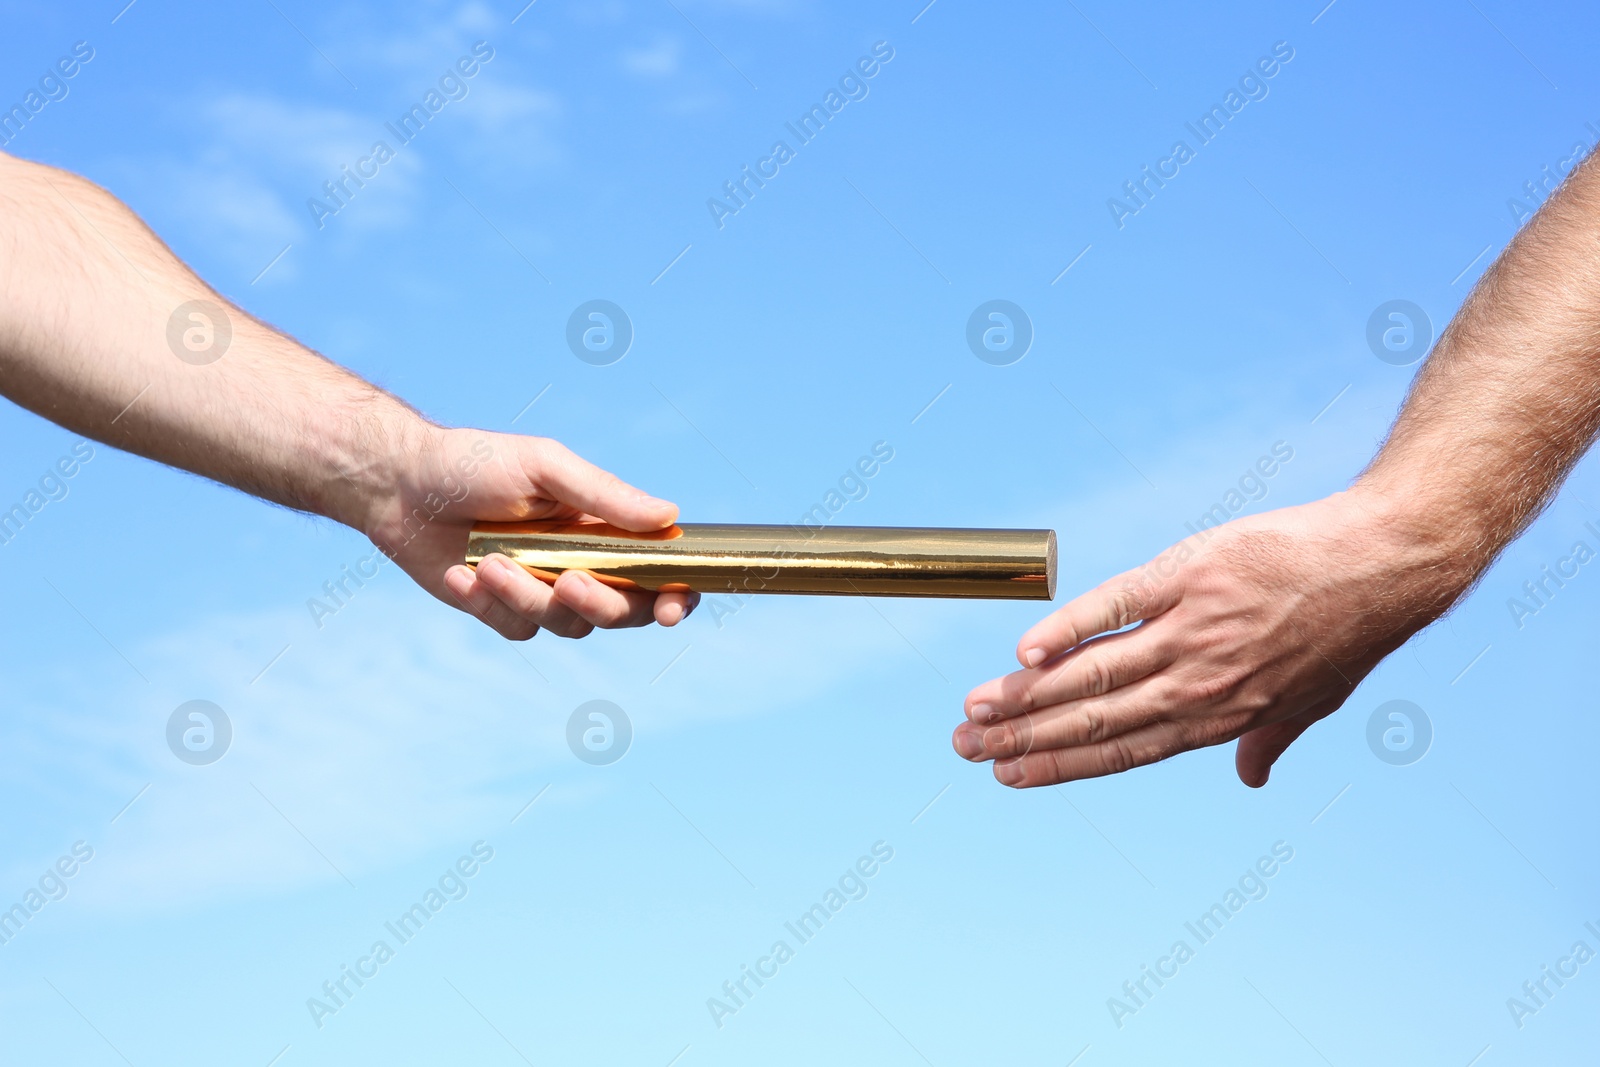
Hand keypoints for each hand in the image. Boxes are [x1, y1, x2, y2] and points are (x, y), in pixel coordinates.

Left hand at [361, 423, 697, 640]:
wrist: (399, 484)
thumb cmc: (476, 462)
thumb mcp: (545, 467)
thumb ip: (606, 496)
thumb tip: (670, 517)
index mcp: (604, 527)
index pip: (658, 570)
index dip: (677, 595)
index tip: (674, 609)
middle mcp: (583, 562)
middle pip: (622, 611)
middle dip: (601, 604)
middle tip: (569, 579)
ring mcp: (543, 590)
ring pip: (568, 625)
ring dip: (530, 597)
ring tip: (491, 562)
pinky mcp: (502, 609)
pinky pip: (518, 629)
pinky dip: (490, 604)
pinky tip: (461, 573)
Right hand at [952, 489, 1466, 787]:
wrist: (1386, 561)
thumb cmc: (1349, 629)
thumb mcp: (1316, 699)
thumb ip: (1272, 738)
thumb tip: (1253, 778)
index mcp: (1222, 717)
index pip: (1124, 750)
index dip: (1061, 766)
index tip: (1010, 775)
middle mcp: (1199, 683)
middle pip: (1093, 720)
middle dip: (1023, 738)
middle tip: (964, 747)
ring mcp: (1192, 631)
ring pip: (1092, 673)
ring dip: (1027, 696)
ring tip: (974, 709)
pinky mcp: (1189, 575)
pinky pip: (1116, 607)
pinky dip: (1068, 630)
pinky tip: (1025, 652)